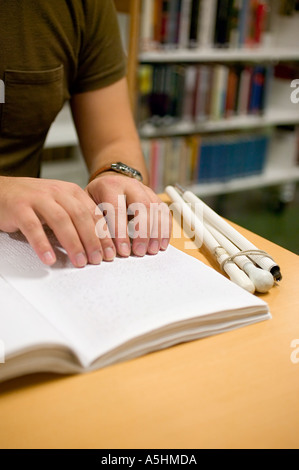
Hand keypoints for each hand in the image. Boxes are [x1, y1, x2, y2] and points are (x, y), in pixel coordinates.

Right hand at [0, 176, 115, 267]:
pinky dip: (42, 244)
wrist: (1, 190)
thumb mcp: (60, 203)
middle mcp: (57, 192)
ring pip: (61, 221)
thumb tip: (100, 242)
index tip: (111, 252)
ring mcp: (38, 198)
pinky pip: (33, 227)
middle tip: (98, 260)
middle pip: (81, 217)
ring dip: (73, 243)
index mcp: (71, 191)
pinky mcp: (19, 208)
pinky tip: (49, 258)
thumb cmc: (34, 201)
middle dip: (93, 240)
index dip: (104, 234)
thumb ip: (78, 217)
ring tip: (80, 262)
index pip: (93, 213)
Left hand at [86, 173, 171, 257]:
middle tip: (140, 252)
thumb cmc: (96, 200)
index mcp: (109, 186)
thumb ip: (97, 224)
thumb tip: (105, 248)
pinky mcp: (155, 197)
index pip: (117, 209)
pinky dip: (165, 229)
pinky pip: (164, 212)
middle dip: (142, 232)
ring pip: (156, 209)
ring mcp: (145, 189)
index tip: (123, 251)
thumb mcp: (89, 208)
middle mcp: (130, 184)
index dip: (121, 232)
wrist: (109, 182)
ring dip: (157, 232)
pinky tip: (162, 244)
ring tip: (152, 250)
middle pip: (142, 206)